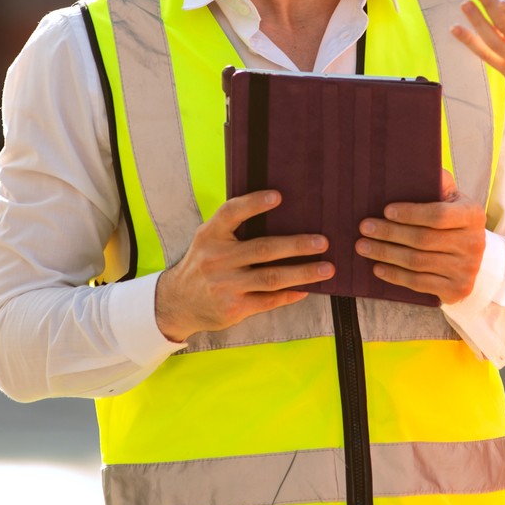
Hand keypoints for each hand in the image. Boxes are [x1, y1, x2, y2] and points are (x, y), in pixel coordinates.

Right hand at [154, 191, 331, 342]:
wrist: (177, 302)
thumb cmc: (203, 264)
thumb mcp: (208, 240)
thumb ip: (232, 227)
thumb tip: (279, 210)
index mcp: (210, 235)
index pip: (232, 213)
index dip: (254, 204)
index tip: (279, 196)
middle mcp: (216, 259)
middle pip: (262, 250)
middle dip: (296, 245)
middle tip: (323, 242)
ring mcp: (225, 286)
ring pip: (271, 278)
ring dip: (303, 273)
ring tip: (327, 268)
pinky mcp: (233, 308)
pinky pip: (268, 300)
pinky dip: (290, 294)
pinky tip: (307, 288)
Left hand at [356, 170, 485, 303]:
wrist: (477, 259)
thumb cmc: (454, 222)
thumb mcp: (452, 199)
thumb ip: (438, 182)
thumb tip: (416, 165)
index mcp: (472, 215)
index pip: (438, 215)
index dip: (410, 213)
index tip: (386, 210)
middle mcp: (473, 243)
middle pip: (423, 240)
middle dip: (389, 233)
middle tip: (364, 228)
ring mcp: (466, 269)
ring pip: (417, 262)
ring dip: (385, 254)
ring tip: (363, 246)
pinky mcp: (457, 289)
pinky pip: (419, 283)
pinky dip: (395, 276)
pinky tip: (378, 268)